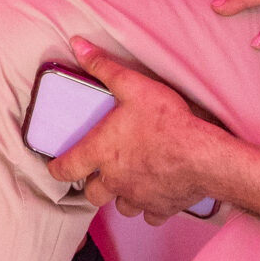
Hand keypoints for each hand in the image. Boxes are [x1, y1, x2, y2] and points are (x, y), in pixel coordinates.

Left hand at [49, 42, 222, 224]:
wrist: (203, 155)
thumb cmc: (167, 121)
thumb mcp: (132, 85)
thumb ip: (102, 67)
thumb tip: (78, 45)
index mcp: (101, 152)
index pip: (66, 168)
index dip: (57, 168)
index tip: (56, 167)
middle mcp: (114, 179)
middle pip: (92, 194)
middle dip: (92, 185)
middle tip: (98, 172)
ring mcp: (137, 196)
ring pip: (120, 206)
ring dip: (120, 195)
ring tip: (126, 181)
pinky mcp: (160, 207)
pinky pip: (148, 215)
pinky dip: (148, 206)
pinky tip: (154, 192)